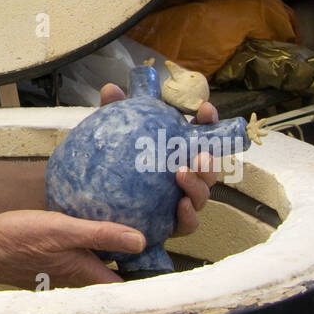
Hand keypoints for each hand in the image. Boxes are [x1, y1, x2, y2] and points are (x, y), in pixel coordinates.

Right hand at [0, 208, 146, 287]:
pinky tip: (92, 218)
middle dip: (134, 254)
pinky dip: (92, 241)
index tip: (167, 254)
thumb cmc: (15, 240)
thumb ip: (99, 233)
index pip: (128, 283)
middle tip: (152, 227)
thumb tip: (140, 239)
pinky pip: (81, 254)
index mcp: (86, 274)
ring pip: (98, 261)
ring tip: (129, 219)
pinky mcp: (53, 260)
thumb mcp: (61, 228)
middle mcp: (78, 277)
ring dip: (114, 246)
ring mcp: (65, 270)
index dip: (149, 272)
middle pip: (115, 272)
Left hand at [99, 82, 219, 237]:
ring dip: (198, 184)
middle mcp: (185, 175)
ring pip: (203, 194)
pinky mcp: (174, 225)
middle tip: (201, 153)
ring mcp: (182, 200)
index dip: (208, 121)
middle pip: (209, 167)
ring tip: (183, 173)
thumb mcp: (115, 137)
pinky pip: (189, 223)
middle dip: (210, 158)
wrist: (103, 211)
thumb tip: (111, 89)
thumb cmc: (117, 167)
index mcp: (176, 151)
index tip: (205, 109)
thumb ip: (113, 112)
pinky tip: (180, 205)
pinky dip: (188, 215)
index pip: (200, 133)